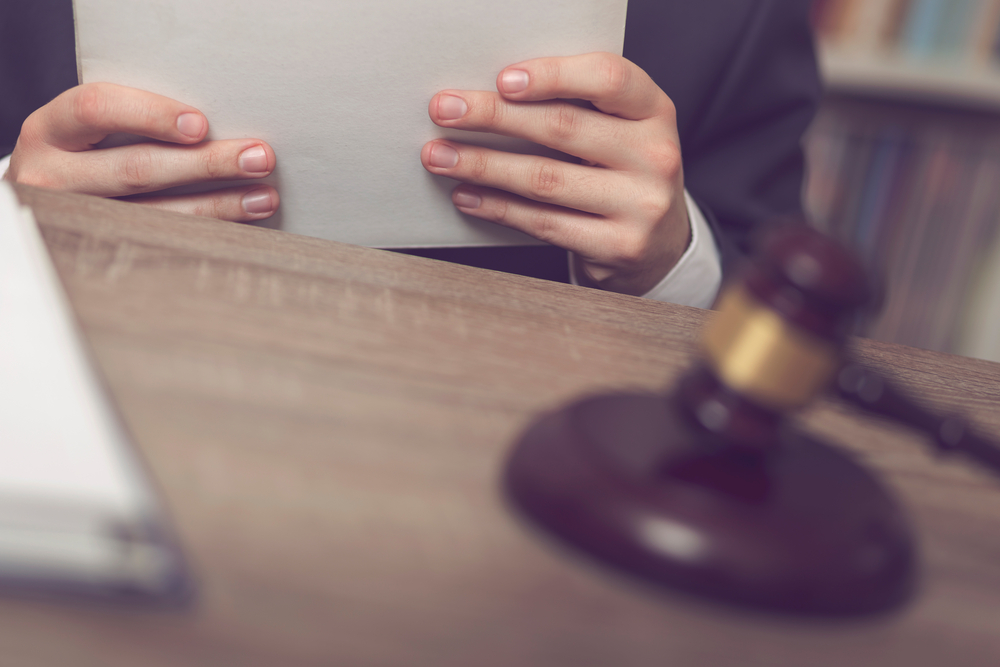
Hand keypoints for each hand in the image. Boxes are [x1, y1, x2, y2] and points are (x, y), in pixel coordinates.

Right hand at [4, 82, 278, 221]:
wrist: (49, 198)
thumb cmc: (86, 151)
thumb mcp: (94, 128)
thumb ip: (136, 120)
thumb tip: (217, 124)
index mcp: (51, 130)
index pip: (96, 109)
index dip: (150, 115)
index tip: (201, 124)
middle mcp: (52, 176)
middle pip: (136, 169)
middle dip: (206, 164)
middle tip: (258, 157)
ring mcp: (75, 221)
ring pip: (154, 215)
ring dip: (218, 206)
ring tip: (264, 197)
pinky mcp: (99, 253)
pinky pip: (160, 244)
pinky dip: (206, 233)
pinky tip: (239, 225)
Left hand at [421, 52, 689, 295]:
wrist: (662, 242)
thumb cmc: (623, 171)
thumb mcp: (620, 129)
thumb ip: (578, 106)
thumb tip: (492, 94)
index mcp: (655, 111)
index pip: (607, 78)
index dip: (553, 75)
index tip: (502, 80)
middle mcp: (656, 156)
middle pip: (564, 128)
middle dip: (493, 116)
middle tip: (444, 111)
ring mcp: (641, 206)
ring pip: (545, 179)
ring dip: (483, 165)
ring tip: (440, 156)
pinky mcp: (619, 246)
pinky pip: (544, 223)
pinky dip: (498, 207)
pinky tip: (467, 195)